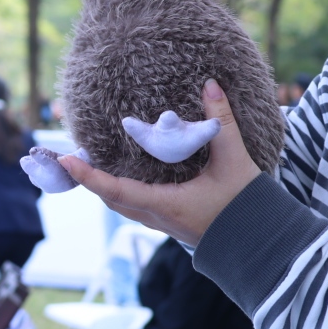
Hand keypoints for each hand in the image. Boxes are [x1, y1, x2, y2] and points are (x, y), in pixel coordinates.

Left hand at [58, 80, 260, 248]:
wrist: (261, 244)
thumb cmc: (247, 205)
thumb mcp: (234, 159)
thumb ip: (221, 121)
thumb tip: (210, 85)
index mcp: (166, 205)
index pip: (116, 190)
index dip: (89, 176)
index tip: (66, 162)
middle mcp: (158, 217)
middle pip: (111, 199)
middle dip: (89, 179)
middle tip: (70, 157)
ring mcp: (162, 223)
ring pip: (122, 205)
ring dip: (103, 185)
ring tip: (89, 163)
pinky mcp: (170, 223)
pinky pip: (134, 206)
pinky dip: (119, 190)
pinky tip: (122, 175)